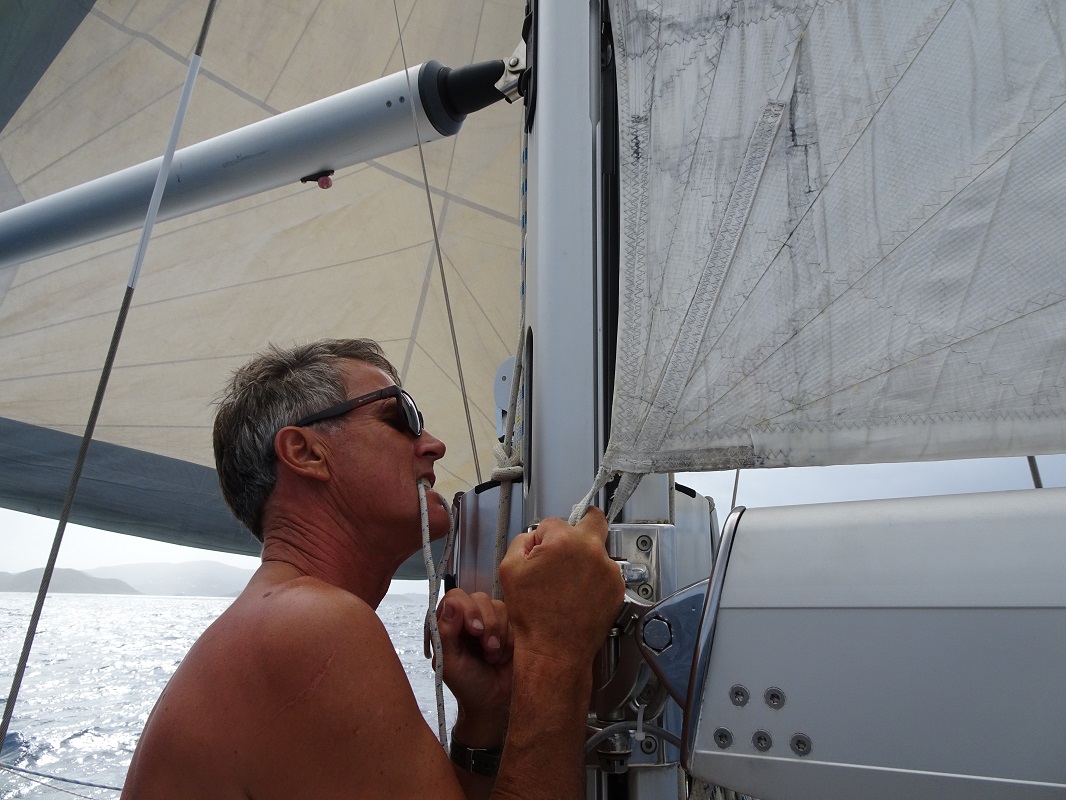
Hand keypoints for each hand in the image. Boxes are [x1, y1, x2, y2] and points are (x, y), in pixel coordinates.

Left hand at [436, 589, 512, 745]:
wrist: (495, 703)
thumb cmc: (468, 685)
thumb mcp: (450, 663)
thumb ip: (446, 632)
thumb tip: (451, 603)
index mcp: (450, 623)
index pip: (455, 597)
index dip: (466, 608)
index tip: (474, 630)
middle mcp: (470, 617)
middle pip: (479, 597)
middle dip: (486, 624)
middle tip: (487, 648)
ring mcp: (491, 620)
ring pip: (499, 606)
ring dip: (498, 634)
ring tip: (493, 656)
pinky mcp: (510, 627)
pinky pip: (515, 618)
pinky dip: (510, 638)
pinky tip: (503, 655)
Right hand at [498, 507, 623, 665]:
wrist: (554, 650)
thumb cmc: (533, 616)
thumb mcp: (509, 569)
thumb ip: (522, 541)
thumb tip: (535, 537)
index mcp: (564, 541)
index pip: (553, 522)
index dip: (542, 537)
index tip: (541, 551)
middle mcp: (591, 551)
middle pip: (593, 519)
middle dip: (581, 524)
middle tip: (571, 539)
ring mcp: (608, 570)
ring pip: (598, 548)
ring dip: (585, 556)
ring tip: (568, 581)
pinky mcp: (617, 588)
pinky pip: (606, 571)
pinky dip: (594, 577)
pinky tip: (578, 593)